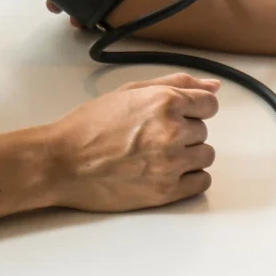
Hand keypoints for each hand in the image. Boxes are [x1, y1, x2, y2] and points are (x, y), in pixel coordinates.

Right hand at [44, 73, 219, 211]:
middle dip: (183, 133)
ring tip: (155, 156)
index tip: (175, 117)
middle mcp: (172, 131)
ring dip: (187, 156)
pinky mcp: (166, 191)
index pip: (209, 104)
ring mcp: (170, 163)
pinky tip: (164, 173)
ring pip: (205, 156)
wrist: (61, 162)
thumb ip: (176, 84)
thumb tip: (213, 86)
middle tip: (151, 138)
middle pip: (203, 131)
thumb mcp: (130, 92)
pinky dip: (188, 178)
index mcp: (165, 102)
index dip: (192, 110)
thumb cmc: (89, 126)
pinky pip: (201, 182)